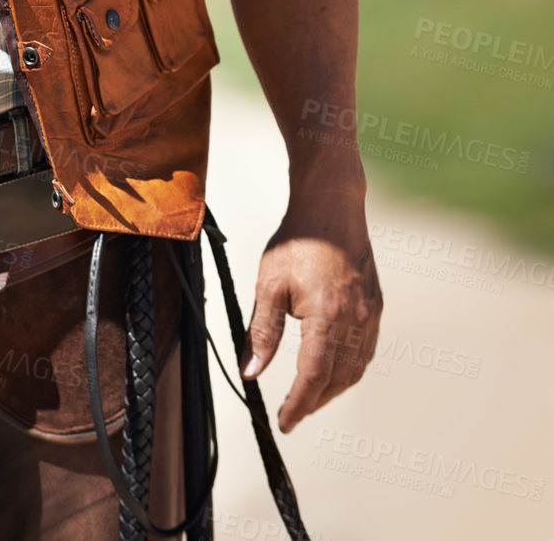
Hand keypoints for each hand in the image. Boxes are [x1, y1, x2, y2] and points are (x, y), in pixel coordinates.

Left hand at [239, 188, 382, 431]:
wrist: (331, 206)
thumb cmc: (297, 240)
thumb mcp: (269, 283)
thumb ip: (262, 331)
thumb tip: (251, 371)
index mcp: (327, 316)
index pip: (313, 376)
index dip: (299, 404)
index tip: (285, 422)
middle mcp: (356, 320)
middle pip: (337, 379)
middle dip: (314, 401)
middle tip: (292, 413)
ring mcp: (371, 314)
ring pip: (356, 368)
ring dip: (333, 389)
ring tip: (309, 397)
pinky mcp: (377, 306)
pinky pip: (367, 350)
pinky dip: (349, 369)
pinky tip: (333, 370)